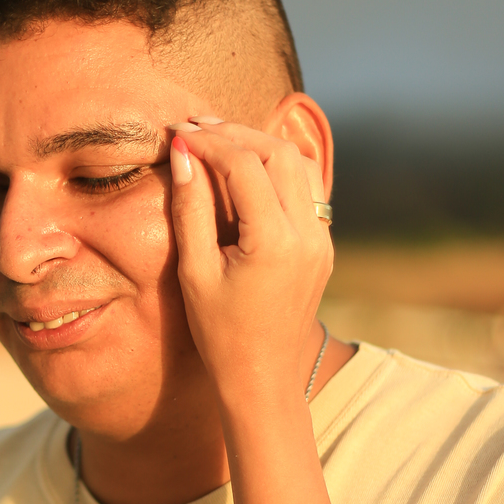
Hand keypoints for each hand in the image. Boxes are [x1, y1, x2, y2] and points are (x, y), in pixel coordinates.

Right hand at [170, 121, 332, 405]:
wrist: (263, 377)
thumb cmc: (220, 332)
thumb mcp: (195, 271)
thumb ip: (191, 208)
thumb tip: (184, 152)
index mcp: (275, 243)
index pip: (245, 165)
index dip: (210, 140)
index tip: (180, 132)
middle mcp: (308, 236)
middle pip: (279, 153)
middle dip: (237, 133)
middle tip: (197, 126)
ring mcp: (322, 240)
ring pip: (299, 166)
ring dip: (260, 145)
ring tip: (219, 139)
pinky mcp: (323, 246)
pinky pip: (305, 190)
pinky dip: (277, 169)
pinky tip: (246, 168)